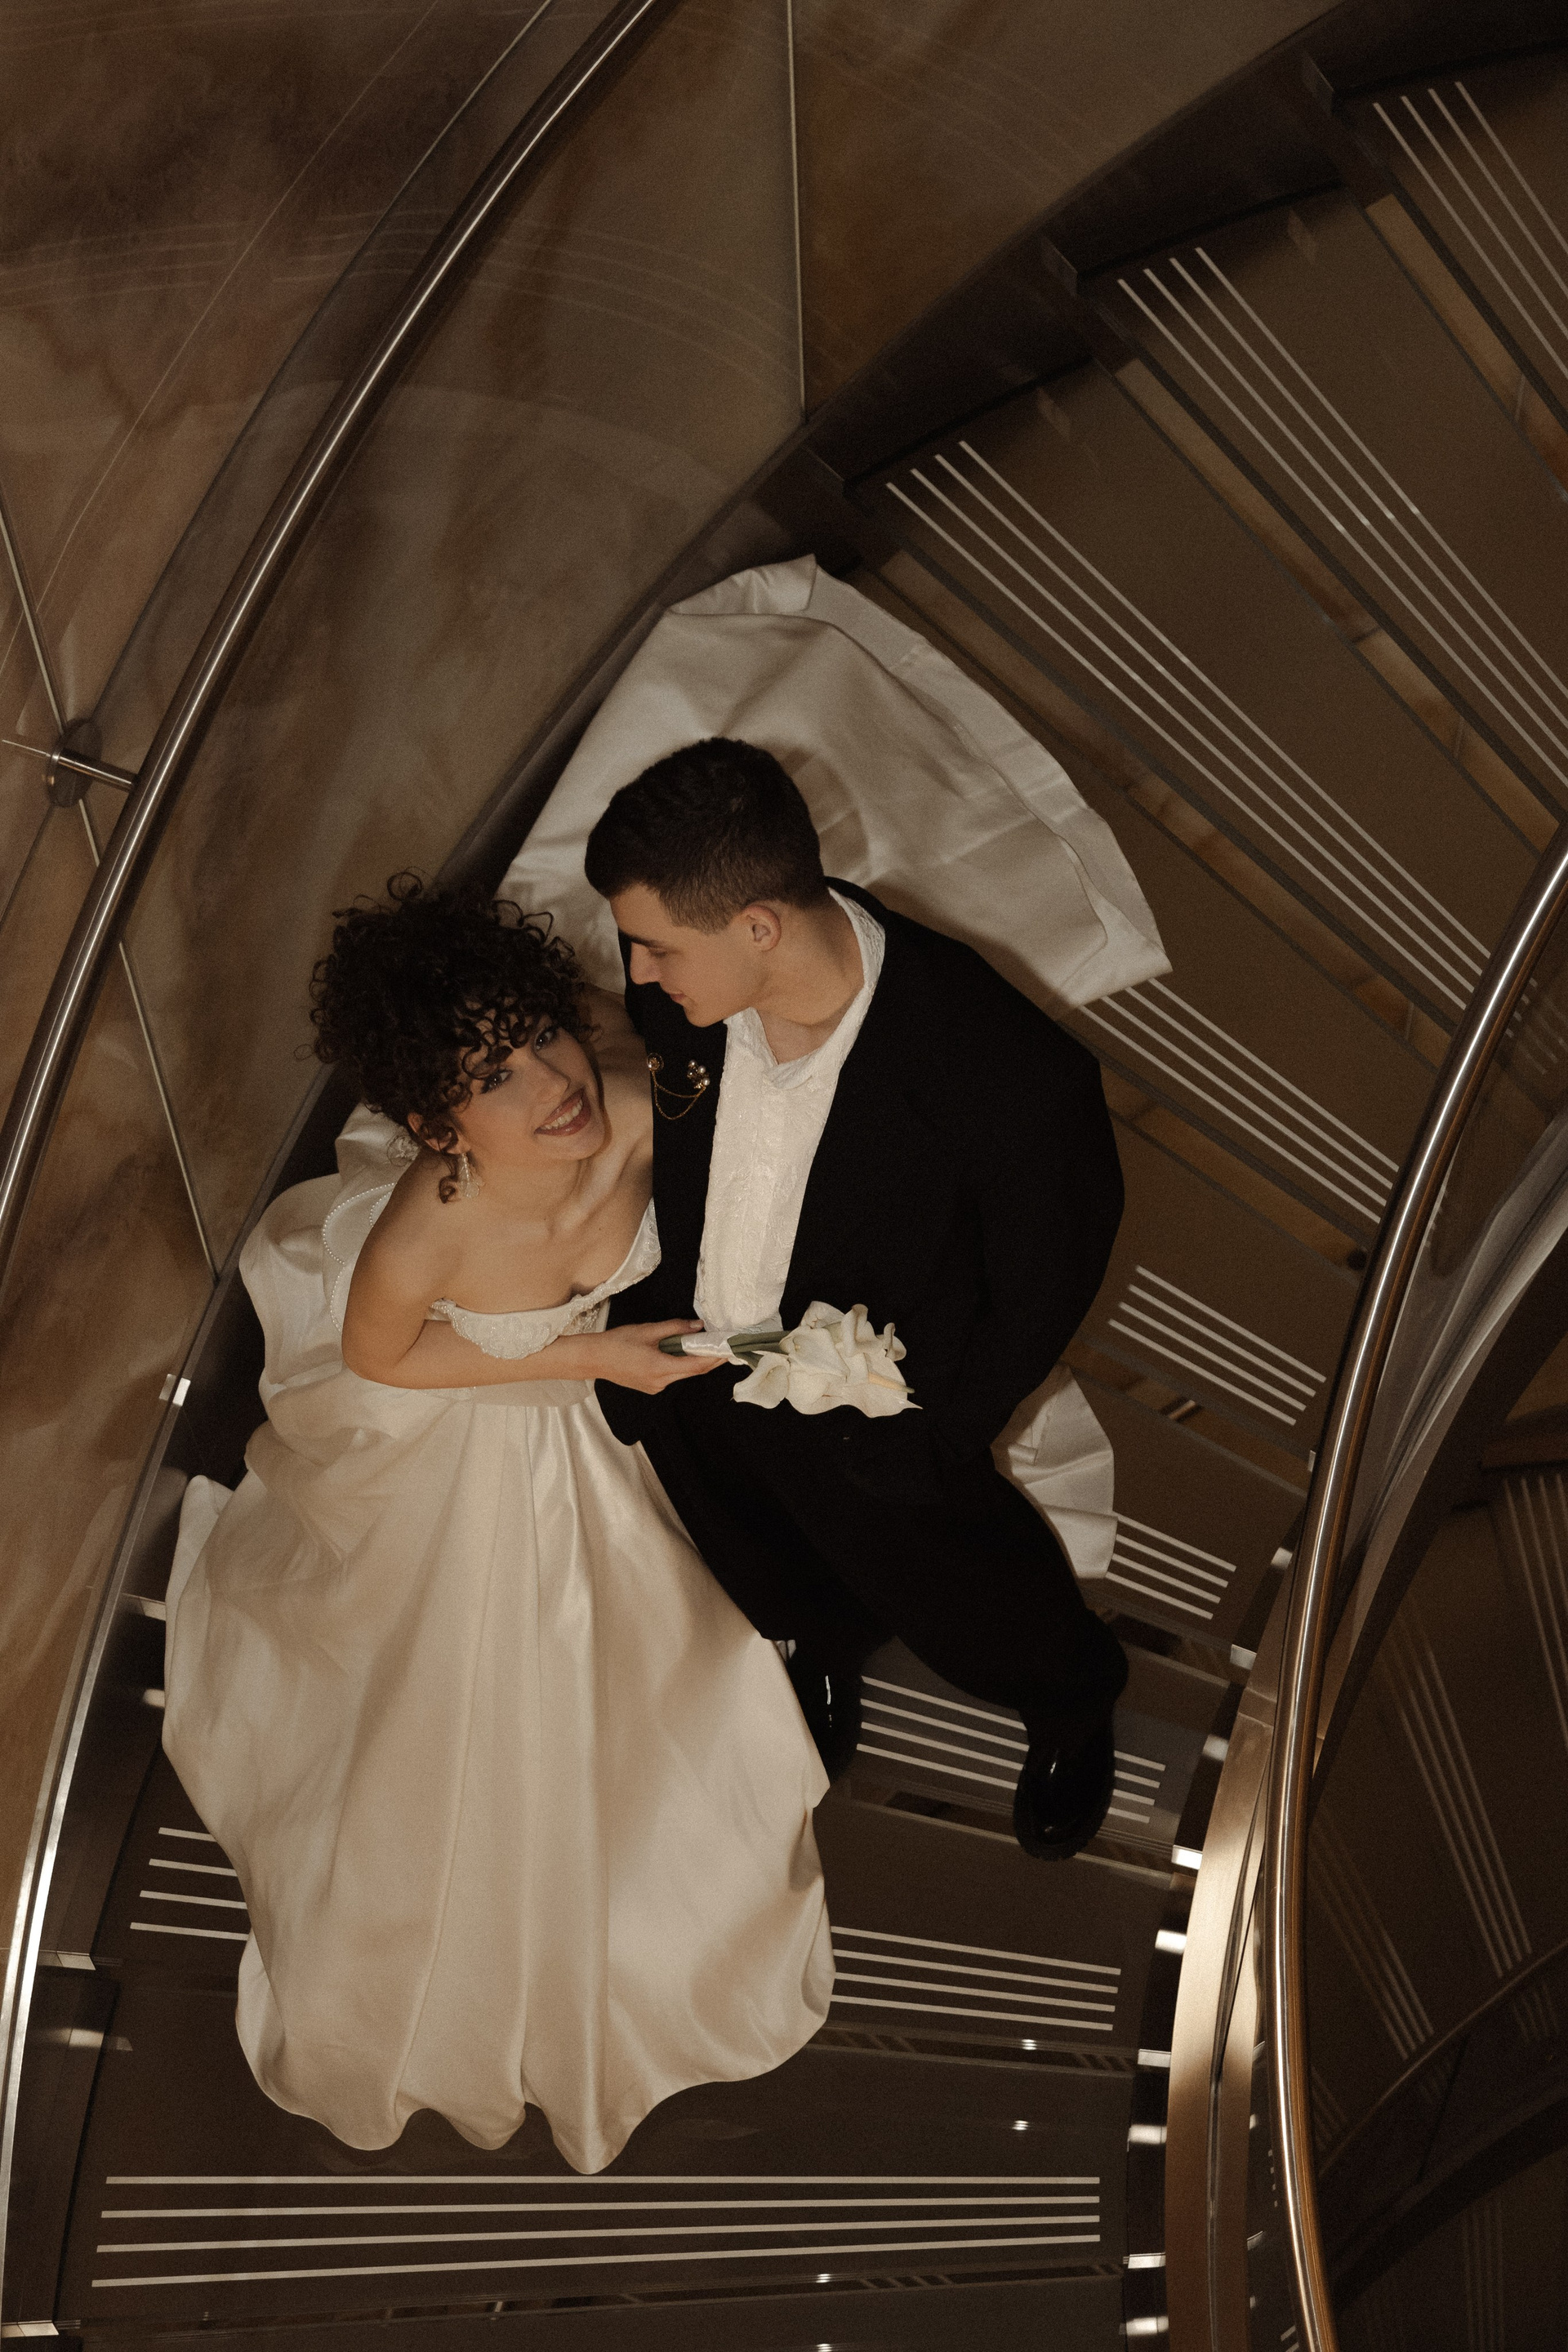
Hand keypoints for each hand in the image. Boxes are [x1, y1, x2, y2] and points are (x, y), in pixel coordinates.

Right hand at [577, 1321, 727, 1394]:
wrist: (593, 1359)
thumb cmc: (617, 1343)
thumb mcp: (648, 1331)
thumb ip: (675, 1328)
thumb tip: (698, 1326)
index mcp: (661, 1368)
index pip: (697, 1365)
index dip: (715, 1358)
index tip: (730, 1349)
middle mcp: (661, 1382)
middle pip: (693, 1372)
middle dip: (711, 1360)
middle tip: (726, 1347)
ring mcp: (655, 1387)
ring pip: (683, 1374)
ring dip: (695, 1361)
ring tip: (706, 1346)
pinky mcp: (650, 1387)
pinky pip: (671, 1375)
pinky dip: (680, 1364)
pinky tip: (682, 1353)